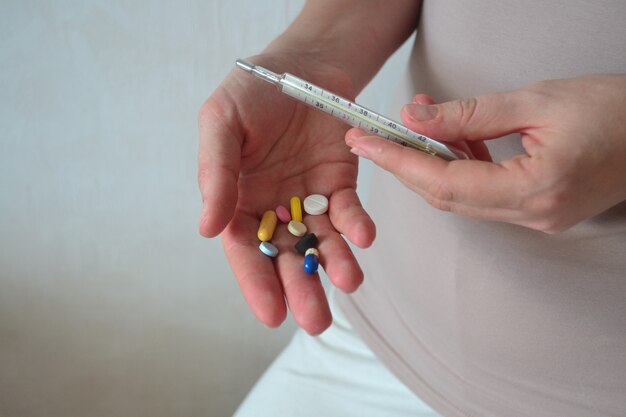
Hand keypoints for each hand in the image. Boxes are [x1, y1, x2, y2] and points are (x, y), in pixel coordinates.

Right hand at [198, 53, 375, 334]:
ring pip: (321, 241)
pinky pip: (348, 211)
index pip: (245, 249)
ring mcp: (308, 198)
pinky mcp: (340, 185)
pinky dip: (356, 225)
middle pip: (286, 256)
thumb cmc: (252, 93)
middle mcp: (273, 207)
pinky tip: (363, 237)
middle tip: (316, 321)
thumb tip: (206, 228)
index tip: (271, 315)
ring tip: (348, 282)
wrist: (302, 64)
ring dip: (334, 264)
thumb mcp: (221, 124)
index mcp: (237, 199)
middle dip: (300, 288)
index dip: (255, 282)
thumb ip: (216, 173)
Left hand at [345, 75, 625, 232]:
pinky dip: (458, 170)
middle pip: (445, 196)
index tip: (364, 141)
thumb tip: (413, 120)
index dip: (398, 161)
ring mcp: (536, 218)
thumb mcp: (537, 100)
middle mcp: (533, 214)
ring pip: (461, 198)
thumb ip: (469, 115)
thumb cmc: (617, 110)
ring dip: (429, 165)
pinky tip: (450, 141)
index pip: (444, 181)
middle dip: (403, 165)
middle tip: (370, 137)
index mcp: (536, 189)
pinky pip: (482, 196)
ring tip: (410, 127)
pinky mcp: (537, 211)